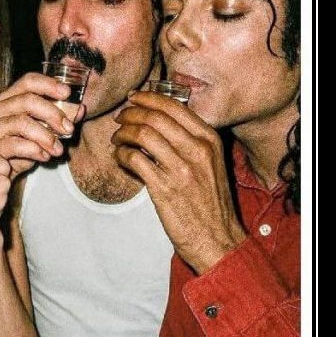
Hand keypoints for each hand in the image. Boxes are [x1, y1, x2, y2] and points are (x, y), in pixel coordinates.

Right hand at [0, 73, 84, 177]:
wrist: (6, 169)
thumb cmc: (25, 143)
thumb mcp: (45, 127)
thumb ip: (61, 117)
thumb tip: (80, 109)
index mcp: (10, 97)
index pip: (28, 81)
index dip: (49, 84)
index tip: (67, 93)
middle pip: (27, 101)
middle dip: (52, 113)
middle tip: (69, 129)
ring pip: (22, 123)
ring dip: (46, 136)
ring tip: (59, 149)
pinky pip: (16, 145)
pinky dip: (35, 150)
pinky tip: (45, 156)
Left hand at [111, 91, 246, 273]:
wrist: (218, 238)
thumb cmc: (211, 203)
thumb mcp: (211, 164)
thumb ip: (191, 142)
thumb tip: (158, 123)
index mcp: (210, 140)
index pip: (175, 107)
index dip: (149, 98)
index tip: (134, 98)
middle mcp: (198, 150)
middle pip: (155, 117)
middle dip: (131, 113)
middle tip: (121, 118)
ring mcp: (181, 169)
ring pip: (143, 135)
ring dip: (123, 133)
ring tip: (117, 138)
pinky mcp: (164, 189)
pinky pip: (134, 160)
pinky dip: (122, 154)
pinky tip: (120, 158)